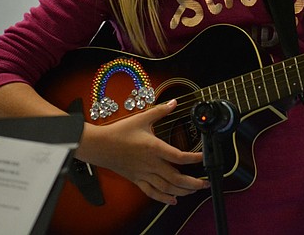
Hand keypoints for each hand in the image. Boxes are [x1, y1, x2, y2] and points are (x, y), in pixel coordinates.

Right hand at [86, 99, 206, 205]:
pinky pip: (152, 193)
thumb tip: (174, 102)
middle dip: (193, 183)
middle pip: (176, 178)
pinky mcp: (137, 180)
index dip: (194, 158)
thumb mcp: (142, 118)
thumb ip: (160, 111)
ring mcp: (144, 174)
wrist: (99, 145)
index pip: (179, 156)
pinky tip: (173, 200)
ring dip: (182, 191)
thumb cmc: (119, 132)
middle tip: (204, 182)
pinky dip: (164, 199)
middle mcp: (151, 164)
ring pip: (166, 188)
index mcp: (154, 148)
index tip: (203, 157)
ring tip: (193, 190)